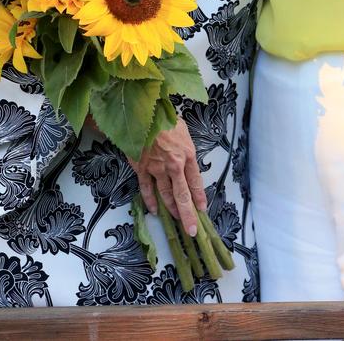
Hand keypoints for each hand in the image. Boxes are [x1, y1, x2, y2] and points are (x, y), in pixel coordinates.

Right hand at [129, 118, 206, 236]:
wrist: (142, 113)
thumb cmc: (164, 118)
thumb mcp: (183, 130)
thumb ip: (185, 148)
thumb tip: (187, 159)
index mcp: (187, 155)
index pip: (196, 182)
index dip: (199, 198)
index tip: (202, 210)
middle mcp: (174, 165)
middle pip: (183, 195)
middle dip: (188, 215)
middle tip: (192, 230)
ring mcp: (157, 168)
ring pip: (166, 195)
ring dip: (171, 210)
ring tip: (176, 221)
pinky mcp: (142, 168)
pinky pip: (146, 189)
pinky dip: (150, 201)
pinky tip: (154, 211)